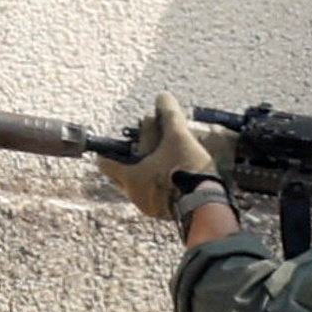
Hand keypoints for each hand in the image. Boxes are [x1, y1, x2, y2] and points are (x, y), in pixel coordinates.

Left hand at [105, 102, 225, 229]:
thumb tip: (162, 97)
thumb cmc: (186, 171)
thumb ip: (169, 116)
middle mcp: (134, 194)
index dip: (107, 152)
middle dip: (129, 162)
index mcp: (130, 176)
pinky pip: (153, 198)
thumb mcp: (178, 137)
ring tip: (162, 161)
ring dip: (145, 174)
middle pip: (121, 176)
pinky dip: (158, 186)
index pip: (105, 164)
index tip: (116, 145)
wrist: (206, 205)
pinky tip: (173, 176)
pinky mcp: (164, 214)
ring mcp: (148, 207)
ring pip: (138, 187)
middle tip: (143, 150)